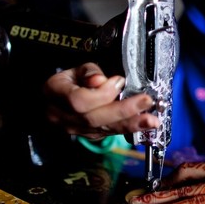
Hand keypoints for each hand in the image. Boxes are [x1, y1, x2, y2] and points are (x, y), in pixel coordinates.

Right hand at [43, 62, 158, 139]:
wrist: (53, 99)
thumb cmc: (66, 81)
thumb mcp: (74, 68)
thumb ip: (89, 72)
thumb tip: (102, 81)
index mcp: (55, 94)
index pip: (79, 100)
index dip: (101, 93)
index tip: (119, 81)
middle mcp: (62, 116)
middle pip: (94, 118)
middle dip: (123, 111)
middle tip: (146, 102)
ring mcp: (75, 129)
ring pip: (104, 129)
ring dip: (131, 124)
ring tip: (151, 120)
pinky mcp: (89, 135)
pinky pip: (109, 132)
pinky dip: (127, 127)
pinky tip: (143, 124)